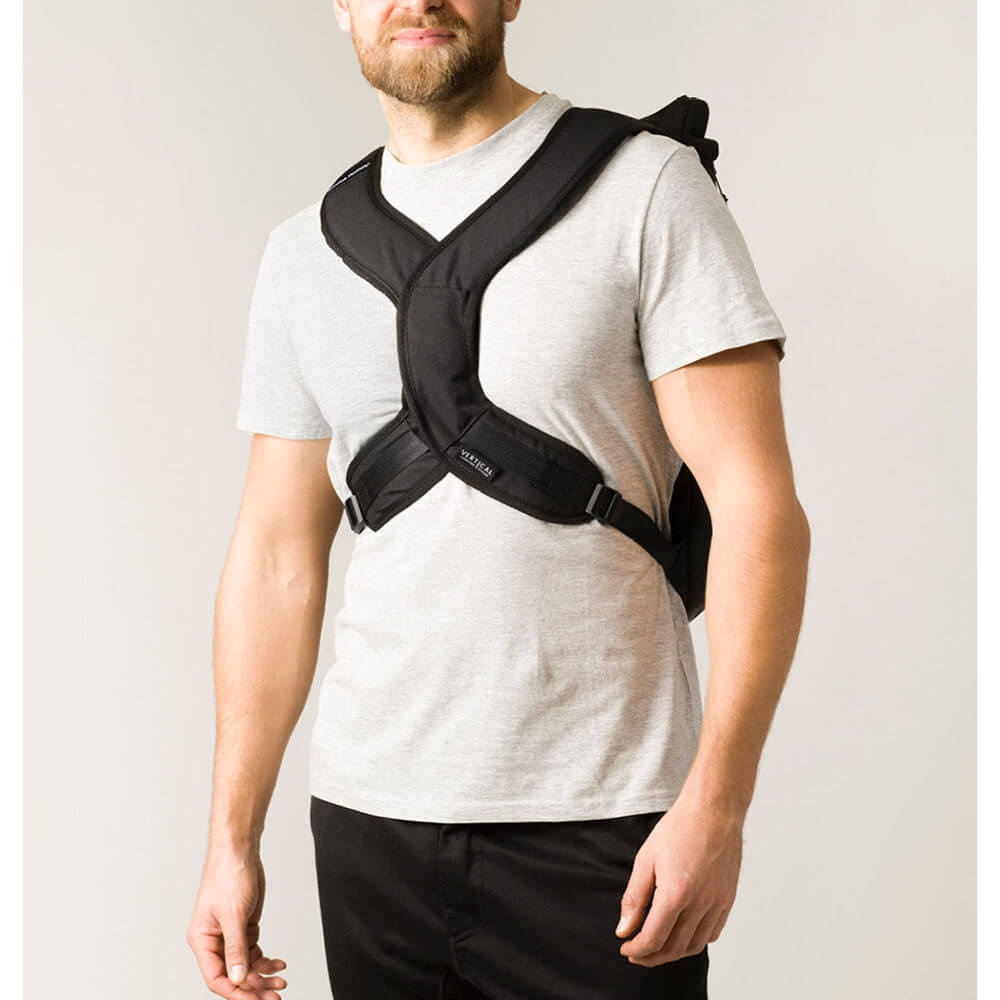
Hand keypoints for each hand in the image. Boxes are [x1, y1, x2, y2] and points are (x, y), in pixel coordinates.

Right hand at [187, 848, 287, 998]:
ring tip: (281, 980)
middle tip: (274, 996)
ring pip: (245, 965)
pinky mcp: (244, 926)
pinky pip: (253, 951)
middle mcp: (214, 941)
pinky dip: (265, 960)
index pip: (216, 978)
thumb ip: (236, 948)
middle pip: (232, 975)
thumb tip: (237, 979)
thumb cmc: (227, 875)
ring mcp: (230, 934)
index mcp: (202, 940)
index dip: (235, 992)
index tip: (256, 999)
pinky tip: (278, 963)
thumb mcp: (233, 915)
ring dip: (262, 975)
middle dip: (253, 987)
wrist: (240, 850)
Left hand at [614, 791, 743, 966]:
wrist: (713, 809)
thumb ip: (634, 898)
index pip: (653, 938)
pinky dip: (695, 941)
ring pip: (694, 945)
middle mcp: (700, 903)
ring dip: (673, 953)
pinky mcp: (728, 899)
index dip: (636, 949)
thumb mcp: (645, 859)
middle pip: (674, 948)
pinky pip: (712, 933)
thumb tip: (624, 928)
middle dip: (651, 956)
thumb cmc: (678, 828)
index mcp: (676, 893)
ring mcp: (718, 903)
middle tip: (636, 952)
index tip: (625, 948)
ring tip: (656, 947)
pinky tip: (682, 934)